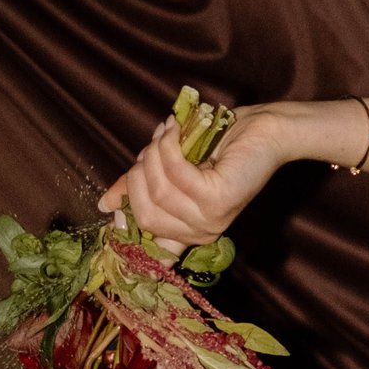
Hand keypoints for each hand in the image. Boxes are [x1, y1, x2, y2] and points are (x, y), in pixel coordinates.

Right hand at [100, 105, 291, 253]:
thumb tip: (104, 204)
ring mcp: (210, 220)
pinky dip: (168, 147)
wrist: (264, 131)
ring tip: (166, 133)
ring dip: (154, 155)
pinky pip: (175, 174)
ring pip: (157, 192)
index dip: (125, 222)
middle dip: (138, 174)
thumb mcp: (172, 169)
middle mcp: (200, 233)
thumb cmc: (219, 148)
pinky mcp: (218, 200)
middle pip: (144, 213)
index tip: (109, 205)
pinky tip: (174, 130)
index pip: (145, 238)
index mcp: (188, 232)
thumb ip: (141, 186)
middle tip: (151, 147)